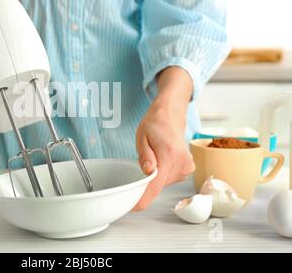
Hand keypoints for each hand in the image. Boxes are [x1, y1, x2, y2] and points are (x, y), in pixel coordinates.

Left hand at [133, 67, 195, 209]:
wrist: (171, 116)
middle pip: (158, 185)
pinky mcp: (188, 169)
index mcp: (169, 154)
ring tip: (156, 155)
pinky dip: (163, 173)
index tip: (134, 207)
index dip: (143, 198)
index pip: (155, 185)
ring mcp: (187, 167)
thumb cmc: (155, 124)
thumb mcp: (142, 137)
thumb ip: (144, 156)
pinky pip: (169, 179)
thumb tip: (148, 172)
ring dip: (156, 175)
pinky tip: (163, 159)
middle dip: (147, 179)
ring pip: (163, 183)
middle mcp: (181, 163)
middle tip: (145, 158)